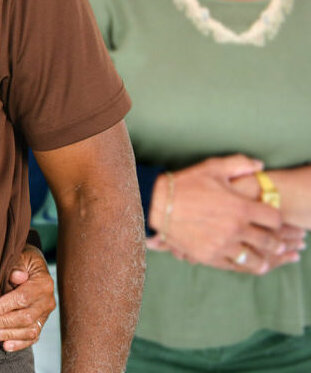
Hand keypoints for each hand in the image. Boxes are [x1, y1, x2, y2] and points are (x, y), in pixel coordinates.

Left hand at [0, 244, 53, 350]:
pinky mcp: (41, 323)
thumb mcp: (21, 256)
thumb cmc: (23, 259)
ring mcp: (45, 314)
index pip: (22, 298)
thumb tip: (16, 276)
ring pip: (28, 330)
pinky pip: (32, 337)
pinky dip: (19, 343)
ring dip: (7, 335)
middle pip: (24, 317)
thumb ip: (17, 265)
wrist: (33, 265)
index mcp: (43, 283)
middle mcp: (47, 301)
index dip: (2, 307)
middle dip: (1, 323)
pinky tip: (5, 346)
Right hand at [150, 155, 294, 273]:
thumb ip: (239, 163)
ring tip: (260, 256)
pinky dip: (240, 265)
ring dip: (261, 259)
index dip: (276, 220)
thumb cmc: (184, 184)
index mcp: (241, 207)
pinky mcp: (208, 256)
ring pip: (255, 260)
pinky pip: (233, 267)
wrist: (154, 203)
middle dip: (275, 243)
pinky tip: (240, 260)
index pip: (274, 219)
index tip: (271, 221)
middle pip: (270, 243)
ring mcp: (222, 245)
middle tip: (275, 243)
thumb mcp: (212, 167)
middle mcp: (236, 229)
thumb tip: (260, 166)